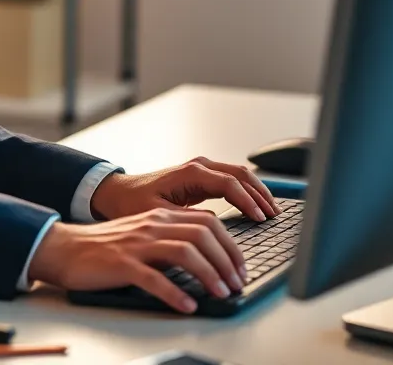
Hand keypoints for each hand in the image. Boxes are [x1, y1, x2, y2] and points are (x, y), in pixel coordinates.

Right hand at [28, 208, 248, 312]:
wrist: (65, 247)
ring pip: (185, 252)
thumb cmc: (104, 246)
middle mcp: (152, 226)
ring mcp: (137, 244)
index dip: (230, 245)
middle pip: (202, 234)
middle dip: (227, 259)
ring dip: (209, 274)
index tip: (240, 267)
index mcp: (159, 217)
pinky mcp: (122, 264)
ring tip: (222, 292)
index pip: (207, 223)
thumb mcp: (143, 234)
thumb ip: (171, 238)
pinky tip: (187, 305)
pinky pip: (154, 278)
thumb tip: (207, 256)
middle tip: (237, 282)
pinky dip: (175, 293)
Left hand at [89, 157, 280, 222]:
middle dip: (260, 194)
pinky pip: (231, 180)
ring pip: (239, 174)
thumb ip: (185, 219)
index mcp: (189, 173)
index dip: (248, 202)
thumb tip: (213, 227)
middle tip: (275, 214)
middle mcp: (198, 166)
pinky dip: (247, 191)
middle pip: (240, 174)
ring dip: (257, 191)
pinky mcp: (200, 177)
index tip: (260, 218)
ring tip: (272, 211)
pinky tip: (255, 205)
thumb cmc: (132, 204)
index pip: (229, 184)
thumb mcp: (157, 215)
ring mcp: (200, 169)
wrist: (117, 193)